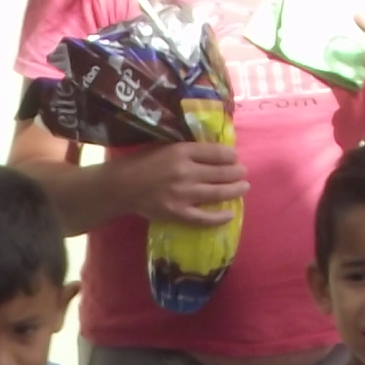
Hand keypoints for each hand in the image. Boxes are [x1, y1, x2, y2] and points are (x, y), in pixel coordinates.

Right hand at [125, 141, 247, 226]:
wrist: (120, 186)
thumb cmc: (141, 162)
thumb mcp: (164, 146)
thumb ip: (187, 149)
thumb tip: (214, 152)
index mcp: (181, 151)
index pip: (217, 153)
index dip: (231, 155)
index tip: (235, 157)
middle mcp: (185, 172)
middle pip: (222, 173)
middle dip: (237, 172)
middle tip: (243, 172)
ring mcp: (182, 195)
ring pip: (218, 193)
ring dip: (235, 190)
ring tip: (243, 187)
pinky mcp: (178, 213)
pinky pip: (204, 218)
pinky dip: (219, 217)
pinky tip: (230, 214)